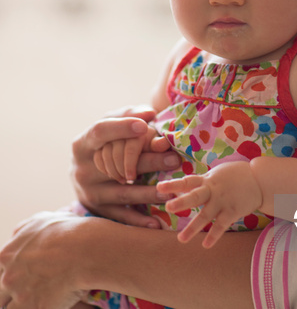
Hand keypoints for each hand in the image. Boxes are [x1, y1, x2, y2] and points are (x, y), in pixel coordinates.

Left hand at [0, 211, 87, 308]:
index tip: (18, 277)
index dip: (7, 274)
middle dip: (9, 292)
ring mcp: (20, 294)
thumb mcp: (41, 220)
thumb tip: (15, 237)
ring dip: (20, 303)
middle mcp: (9, 276)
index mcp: (6, 254)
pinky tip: (45, 303)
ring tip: (34, 297)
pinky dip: (35, 308)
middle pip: (1, 291)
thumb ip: (22, 230)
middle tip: (26, 289)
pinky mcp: (34, 308)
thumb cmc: (67, 231)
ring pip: (9, 306)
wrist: (84, 250)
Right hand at [71, 106, 180, 226]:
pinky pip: (121, 216)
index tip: (144, 126)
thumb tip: (149, 113)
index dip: (122, 129)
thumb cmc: (105, 140)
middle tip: (174, 159)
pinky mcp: (98, 211)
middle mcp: (82, 169)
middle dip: (148, 161)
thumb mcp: (112, 122)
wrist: (84, 169)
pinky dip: (138, 221)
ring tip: (170, 190)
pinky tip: (156, 223)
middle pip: (117, 164)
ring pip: (122, 192)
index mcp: (83, 143)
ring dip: (148, 193)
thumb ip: (129, 114)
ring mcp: (89, 192)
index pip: (100, 132)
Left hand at [157, 161, 262, 247]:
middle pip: (195, 196)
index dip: (173, 184)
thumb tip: (189, 183)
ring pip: (206, 215)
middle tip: (168, 207)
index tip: (158, 188)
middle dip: (182, 201)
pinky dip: (213, 236)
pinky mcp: (232, 211)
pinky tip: (205, 246)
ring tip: (181, 239)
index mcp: (207, 179)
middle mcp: (213, 190)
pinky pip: (221, 226)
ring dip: (194, 228)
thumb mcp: (218, 172)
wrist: (259, 179)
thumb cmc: (237, 174)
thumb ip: (203, 180)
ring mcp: (222, 201)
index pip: (187, 181)